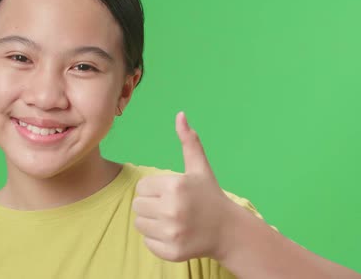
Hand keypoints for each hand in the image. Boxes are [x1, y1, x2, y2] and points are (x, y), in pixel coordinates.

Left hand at [132, 111, 234, 261]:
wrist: (228, 231)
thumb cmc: (210, 196)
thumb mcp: (200, 168)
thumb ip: (188, 142)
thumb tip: (180, 115)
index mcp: (176, 186)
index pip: (141, 187)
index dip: (153, 190)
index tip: (170, 194)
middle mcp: (173, 209)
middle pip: (137, 205)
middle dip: (150, 205)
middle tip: (170, 207)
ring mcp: (173, 232)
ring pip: (139, 224)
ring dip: (151, 222)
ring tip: (172, 220)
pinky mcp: (172, 251)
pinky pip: (147, 242)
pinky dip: (156, 240)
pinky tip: (174, 234)